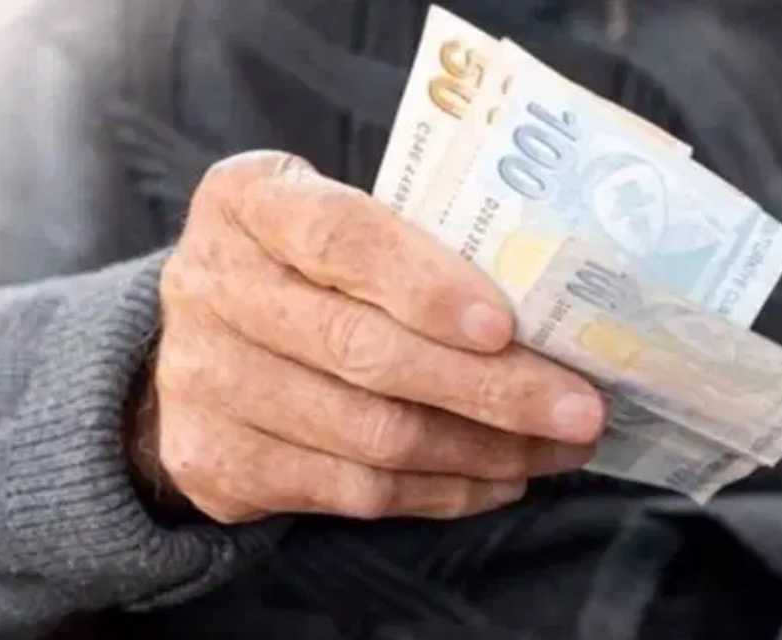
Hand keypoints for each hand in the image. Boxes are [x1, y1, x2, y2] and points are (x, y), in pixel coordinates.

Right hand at [127, 151, 604, 523]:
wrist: (200, 344)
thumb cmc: (308, 267)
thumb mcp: (339, 220)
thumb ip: (416, 245)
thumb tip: (557, 307)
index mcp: (247, 202)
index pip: (340, 238)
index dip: (425, 285)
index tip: (505, 327)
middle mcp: (211, 287)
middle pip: (364, 351)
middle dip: (490, 387)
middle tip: (581, 409)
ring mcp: (205, 383)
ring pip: (371, 434)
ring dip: (483, 449)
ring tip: (560, 447)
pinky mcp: (219, 464)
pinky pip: (355, 493)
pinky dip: (444, 490)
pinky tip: (502, 477)